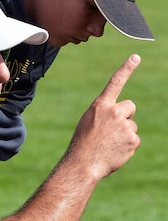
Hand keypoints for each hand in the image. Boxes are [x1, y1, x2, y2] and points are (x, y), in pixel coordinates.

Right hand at [66, 54, 140, 179]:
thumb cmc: (83, 143)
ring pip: (131, 126)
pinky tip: (115, 151)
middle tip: (111, 130)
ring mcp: (125, 126)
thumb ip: (105, 114)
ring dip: (124, 134)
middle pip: (130, 107)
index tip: (136, 57)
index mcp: (100, 105)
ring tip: (109, 143)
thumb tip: (123, 116)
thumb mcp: (89, 121)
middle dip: (126, 116)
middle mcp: (114, 112)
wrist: (83, 164)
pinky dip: (127, 146)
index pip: (115, 82)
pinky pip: (134, 139)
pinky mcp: (133, 140)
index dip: (126, 68)